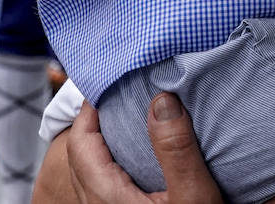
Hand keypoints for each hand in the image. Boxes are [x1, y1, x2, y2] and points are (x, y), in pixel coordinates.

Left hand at [32, 95, 221, 203]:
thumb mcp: (194, 196)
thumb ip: (176, 149)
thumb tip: (161, 99)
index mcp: (107, 197)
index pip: (80, 144)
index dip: (88, 110)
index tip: (107, 82)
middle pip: (81, 157)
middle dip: (95, 124)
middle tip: (118, 96)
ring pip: (91, 174)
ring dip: (104, 145)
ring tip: (130, 121)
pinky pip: (106, 186)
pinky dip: (114, 163)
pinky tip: (142, 158)